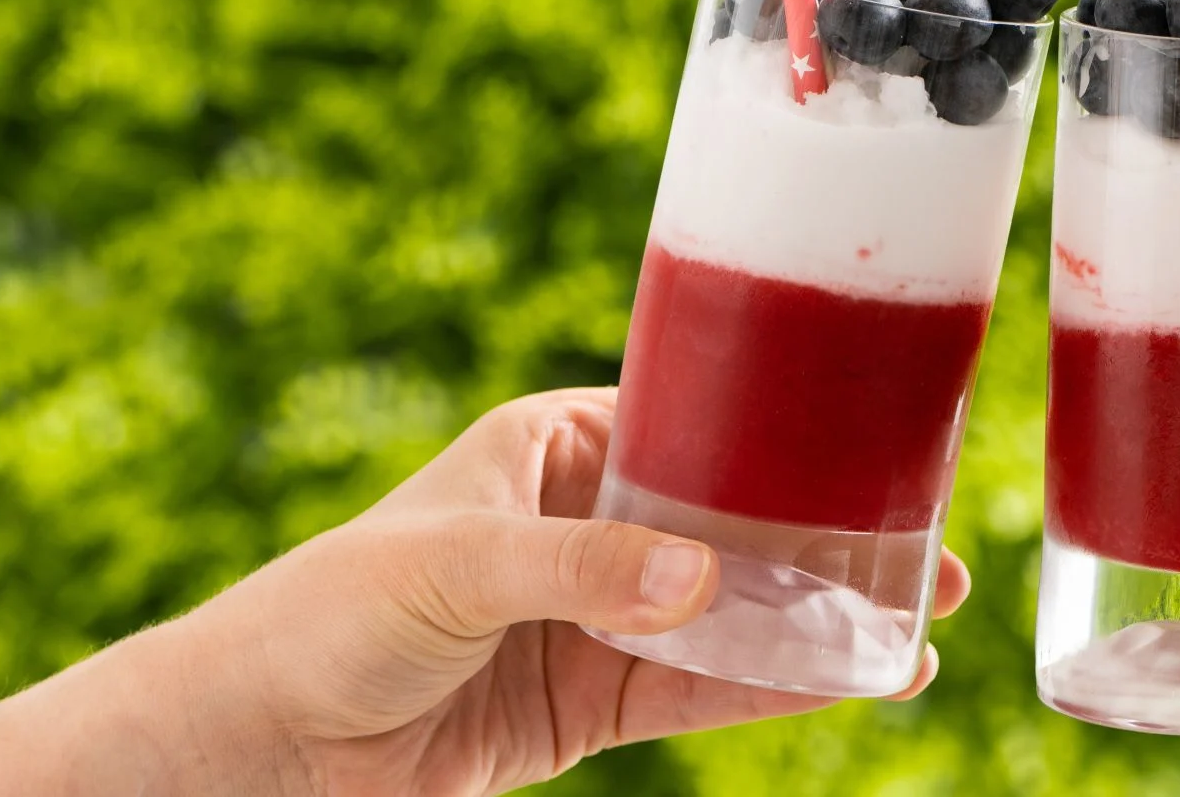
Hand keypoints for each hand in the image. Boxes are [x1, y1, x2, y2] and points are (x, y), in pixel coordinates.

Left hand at [0, 388, 968, 795]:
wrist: (248, 754)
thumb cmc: (322, 617)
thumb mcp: (453, 568)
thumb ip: (581, 569)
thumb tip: (704, 581)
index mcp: (551, 444)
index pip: (694, 425)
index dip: (786, 438)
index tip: (874, 449)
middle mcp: (587, 521)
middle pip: (736, 521)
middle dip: (831, 536)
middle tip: (931, 550)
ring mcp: (599, 615)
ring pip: (737, 608)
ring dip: (823, 615)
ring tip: (919, 619)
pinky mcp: (595, 700)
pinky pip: (706, 688)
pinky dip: (780, 686)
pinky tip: (856, 680)